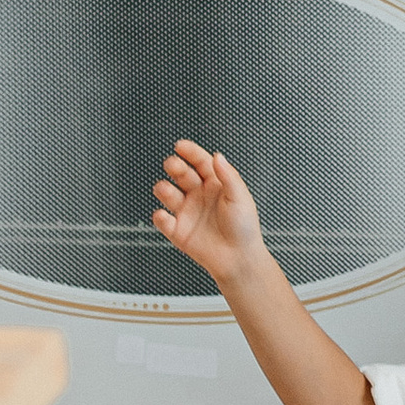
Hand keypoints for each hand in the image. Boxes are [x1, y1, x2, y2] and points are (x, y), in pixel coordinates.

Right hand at [151, 141, 267, 288]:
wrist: (239, 259)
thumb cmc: (245, 228)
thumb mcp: (241, 197)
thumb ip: (228, 176)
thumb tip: (218, 156)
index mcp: (216, 184)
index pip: (200, 162)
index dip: (190, 152)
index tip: (180, 146)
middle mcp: (199, 195)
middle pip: (181, 174)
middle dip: (174, 166)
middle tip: (172, 165)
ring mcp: (187, 211)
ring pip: (167, 193)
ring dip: (163, 189)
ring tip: (166, 190)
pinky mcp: (178, 230)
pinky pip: (163, 220)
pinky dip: (160, 217)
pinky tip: (165, 216)